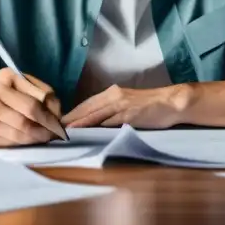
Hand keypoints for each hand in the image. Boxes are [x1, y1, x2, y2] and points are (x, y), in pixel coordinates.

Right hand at [0, 68, 63, 146]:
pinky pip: (14, 143)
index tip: (60, 119)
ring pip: (22, 134)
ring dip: (40, 138)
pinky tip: (32, 140)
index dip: (52, 112)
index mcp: (4, 79)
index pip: (36, 100)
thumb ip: (42, 93)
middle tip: (58, 133)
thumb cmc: (5, 95)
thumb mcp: (21, 84)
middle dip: (48, 127)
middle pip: (29, 118)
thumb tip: (59, 115)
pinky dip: (27, 144)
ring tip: (47, 137)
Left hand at [61, 84, 188, 128]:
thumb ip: (113, 111)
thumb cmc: (151, 106)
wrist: (171, 102)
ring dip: (78, 123)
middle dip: (69, 118)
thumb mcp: (128, 104)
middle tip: (53, 126)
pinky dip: (94, 126)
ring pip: (94, 114)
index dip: (72, 112)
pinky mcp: (129, 114)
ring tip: (63, 130)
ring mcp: (121, 105)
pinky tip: (85, 132)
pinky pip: (108, 121)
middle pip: (86, 108)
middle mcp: (114, 96)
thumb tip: (97, 122)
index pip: (87, 103)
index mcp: (112, 93)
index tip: (58, 121)